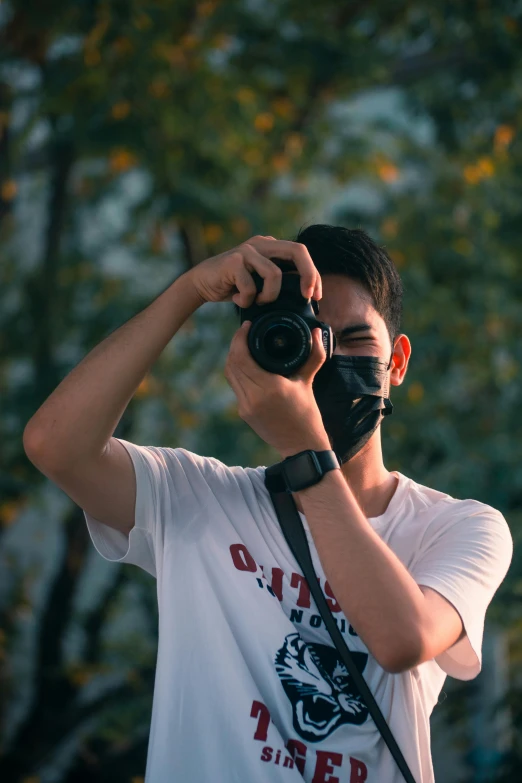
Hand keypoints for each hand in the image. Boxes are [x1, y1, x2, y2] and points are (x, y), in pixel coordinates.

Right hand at [187, 235, 321, 306]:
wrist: (200, 283)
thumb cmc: (233, 286)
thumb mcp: (260, 283)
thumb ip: (279, 283)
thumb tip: (306, 299)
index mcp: (271, 247)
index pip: (301, 253)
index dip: (314, 274)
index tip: (317, 296)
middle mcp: (261, 243)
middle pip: (297, 251)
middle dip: (309, 275)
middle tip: (309, 296)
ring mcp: (247, 250)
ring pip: (274, 274)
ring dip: (269, 296)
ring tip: (256, 302)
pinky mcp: (233, 261)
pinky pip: (250, 286)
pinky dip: (246, 300)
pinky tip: (237, 299)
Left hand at [224, 321, 330, 457]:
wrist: (301, 446)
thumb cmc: (308, 414)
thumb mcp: (309, 382)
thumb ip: (314, 354)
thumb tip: (316, 331)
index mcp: (269, 387)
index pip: (242, 356)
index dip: (240, 338)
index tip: (246, 326)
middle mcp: (253, 397)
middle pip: (231, 363)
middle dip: (234, 345)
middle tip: (244, 333)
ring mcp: (246, 406)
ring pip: (230, 375)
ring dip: (233, 358)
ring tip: (243, 345)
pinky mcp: (244, 413)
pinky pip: (235, 386)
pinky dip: (237, 372)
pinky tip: (245, 364)